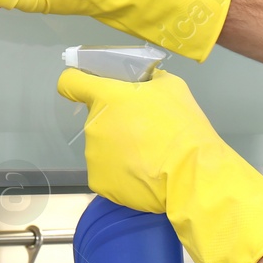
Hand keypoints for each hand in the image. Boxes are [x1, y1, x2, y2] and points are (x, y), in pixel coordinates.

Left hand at [57, 66, 262, 262]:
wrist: (192, 174)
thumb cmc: (181, 125)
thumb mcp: (171, 87)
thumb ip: (148, 80)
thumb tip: (142, 80)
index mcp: (106, 97)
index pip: (71, 82)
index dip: (78, 82)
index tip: (90, 88)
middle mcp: (92, 125)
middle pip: (96, 118)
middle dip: (115, 121)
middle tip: (146, 130)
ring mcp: (93, 156)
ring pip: (103, 147)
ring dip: (120, 149)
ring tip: (150, 157)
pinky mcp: (99, 183)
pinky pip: (108, 172)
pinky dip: (122, 173)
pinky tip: (144, 175)